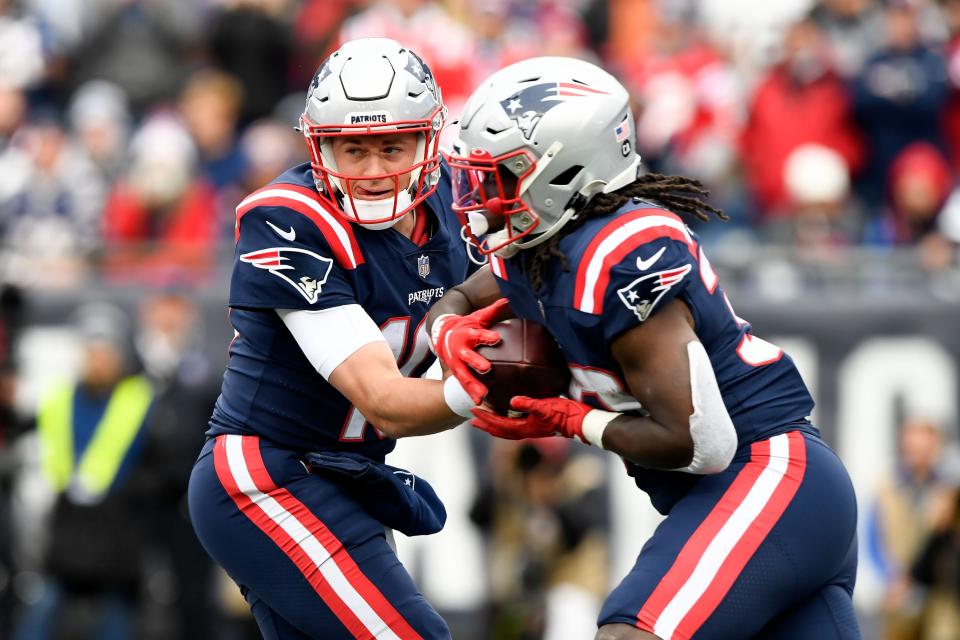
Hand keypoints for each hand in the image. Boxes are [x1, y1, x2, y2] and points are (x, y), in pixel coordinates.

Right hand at [431, 298, 509, 402]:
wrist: (442, 335)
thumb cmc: (465, 326)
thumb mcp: (477, 317)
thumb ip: (492, 311)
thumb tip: (507, 299)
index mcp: (467, 335)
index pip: (477, 334)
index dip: (486, 336)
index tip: (496, 338)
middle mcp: (460, 351)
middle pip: (468, 358)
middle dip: (476, 363)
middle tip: (486, 369)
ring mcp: (456, 364)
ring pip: (464, 376)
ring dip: (472, 387)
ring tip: (482, 397)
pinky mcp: (456, 374)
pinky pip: (464, 386)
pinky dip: (471, 395)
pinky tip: (481, 404)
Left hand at [470, 396, 591, 442]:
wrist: (580, 423)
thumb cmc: (565, 414)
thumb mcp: (546, 406)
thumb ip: (528, 403)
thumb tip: (512, 400)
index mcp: (525, 428)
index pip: (500, 424)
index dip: (485, 418)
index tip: (473, 411)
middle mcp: (526, 431)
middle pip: (500, 430)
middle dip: (485, 425)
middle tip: (472, 419)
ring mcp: (531, 430)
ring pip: (507, 430)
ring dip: (494, 425)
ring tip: (484, 420)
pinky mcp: (537, 426)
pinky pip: (515, 427)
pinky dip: (506, 424)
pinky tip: (507, 417)